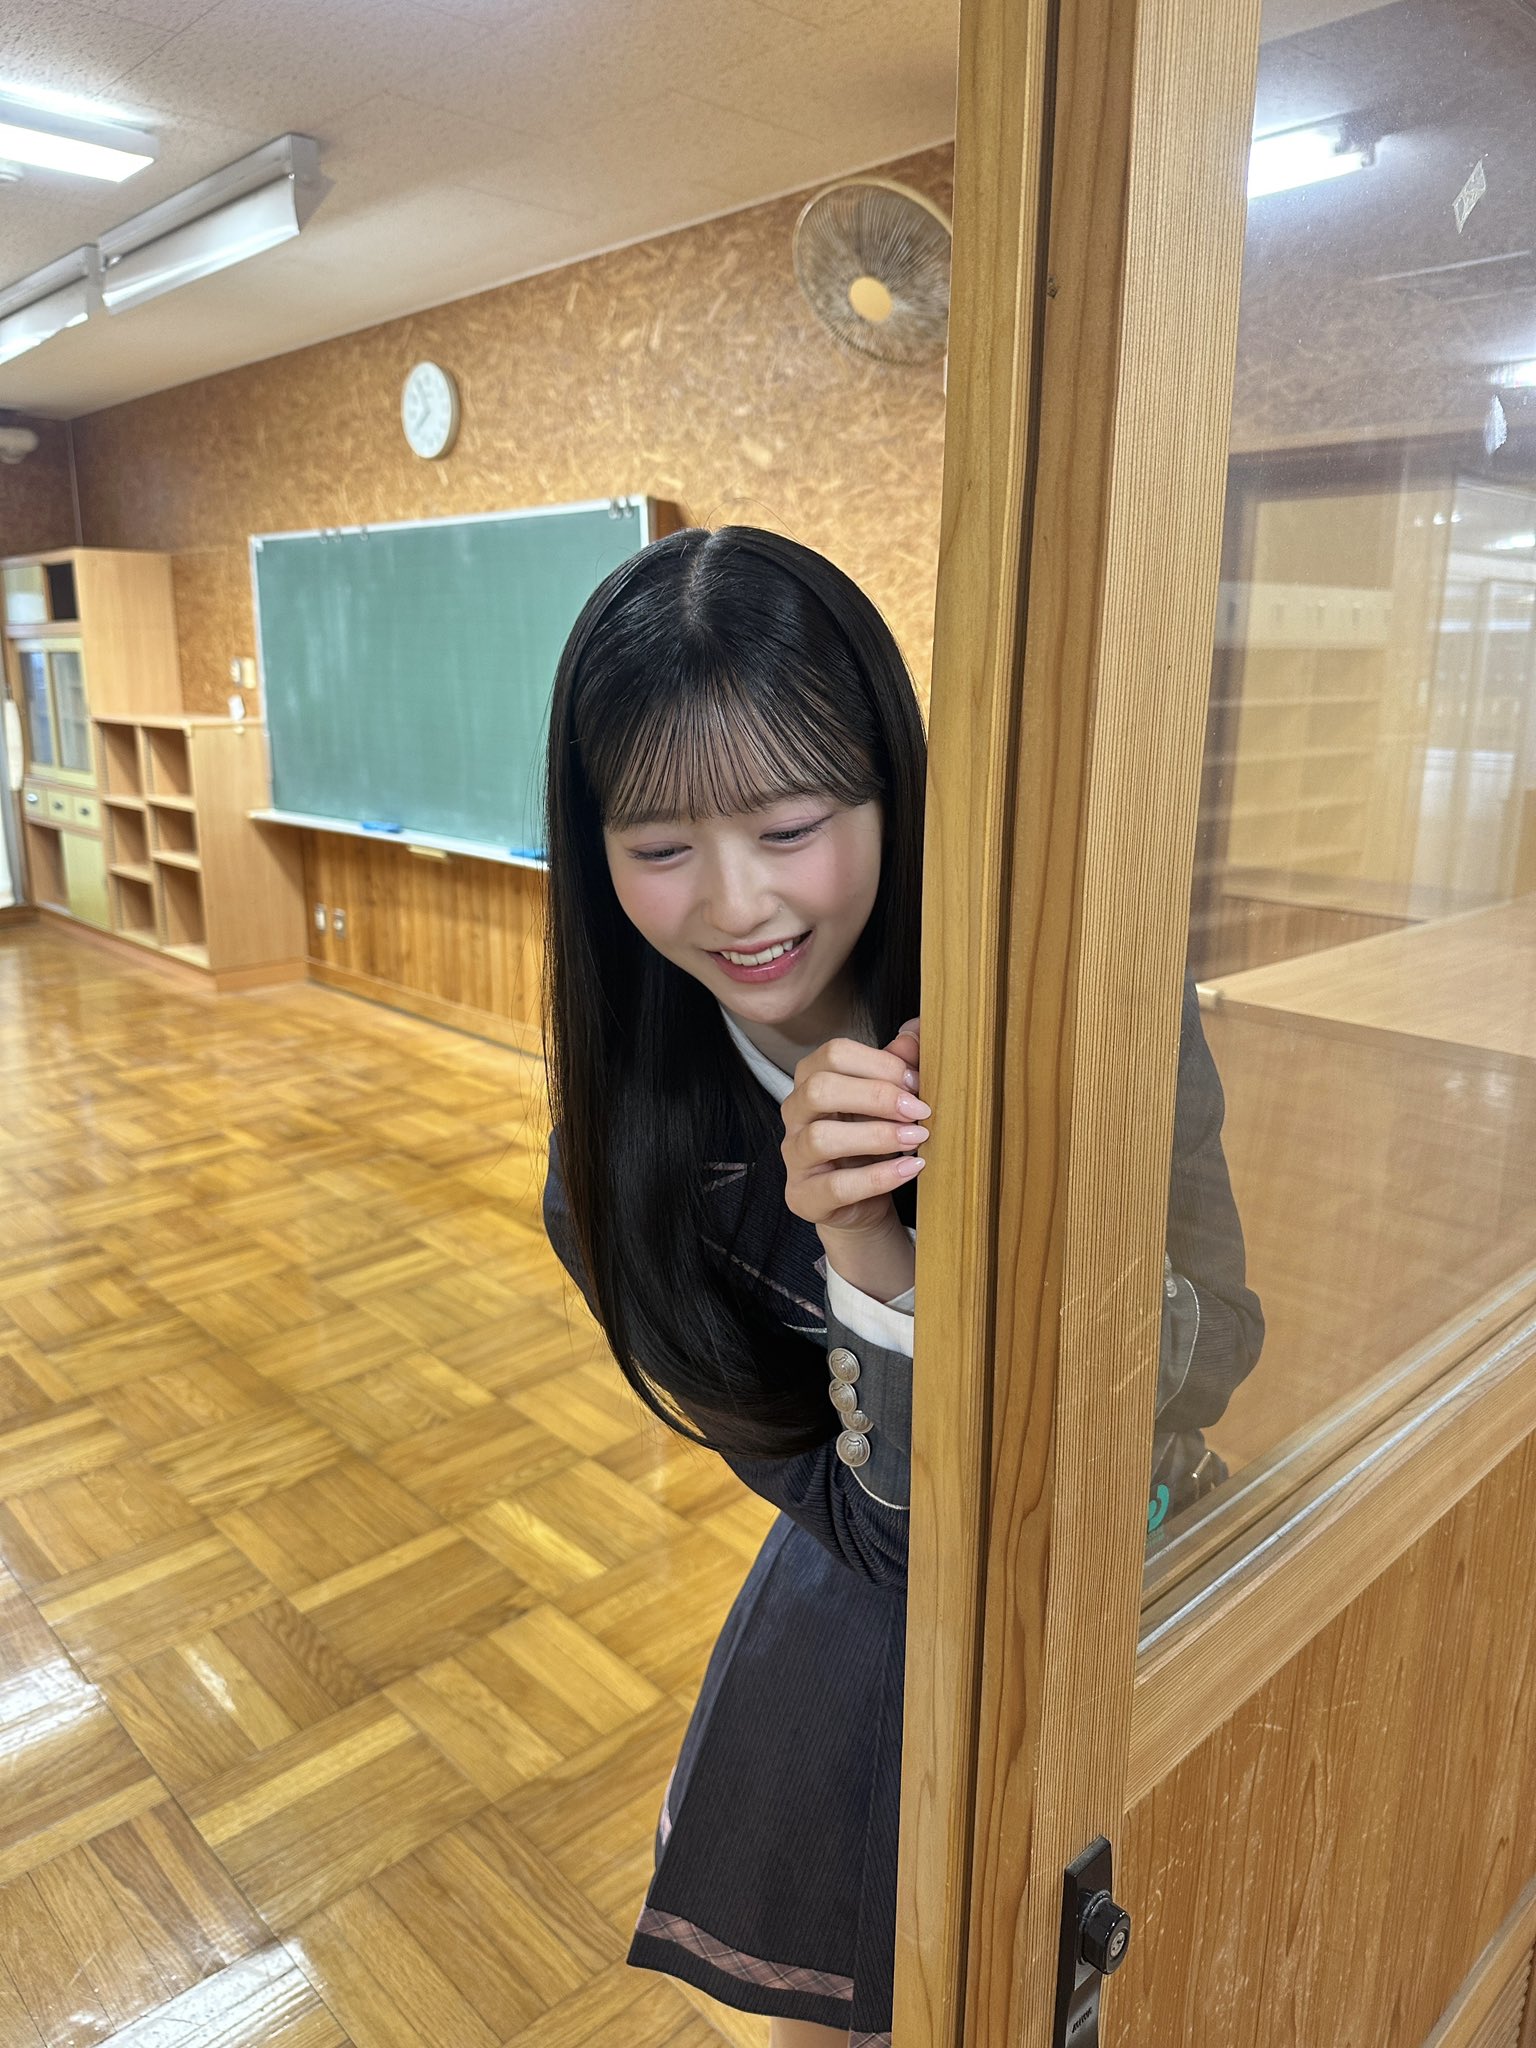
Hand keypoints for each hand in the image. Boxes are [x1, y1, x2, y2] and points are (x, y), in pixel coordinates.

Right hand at [781, 1017, 926, 1239]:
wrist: (861, 1203)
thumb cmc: (871, 1142)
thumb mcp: (886, 1101)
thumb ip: (898, 1065)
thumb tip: (919, 1028)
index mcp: (811, 1080)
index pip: (834, 1054)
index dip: (880, 1064)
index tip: (916, 1082)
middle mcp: (795, 1113)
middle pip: (820, 1089)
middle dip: (876, 1096)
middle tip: (919, 1110)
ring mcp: (794, 1157)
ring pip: (821, 1138)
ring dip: (877, 1136)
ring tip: (917, 1139)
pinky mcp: (804, 1196)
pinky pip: (836, 1186)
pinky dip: (879, 1177)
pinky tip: (911, 1168)